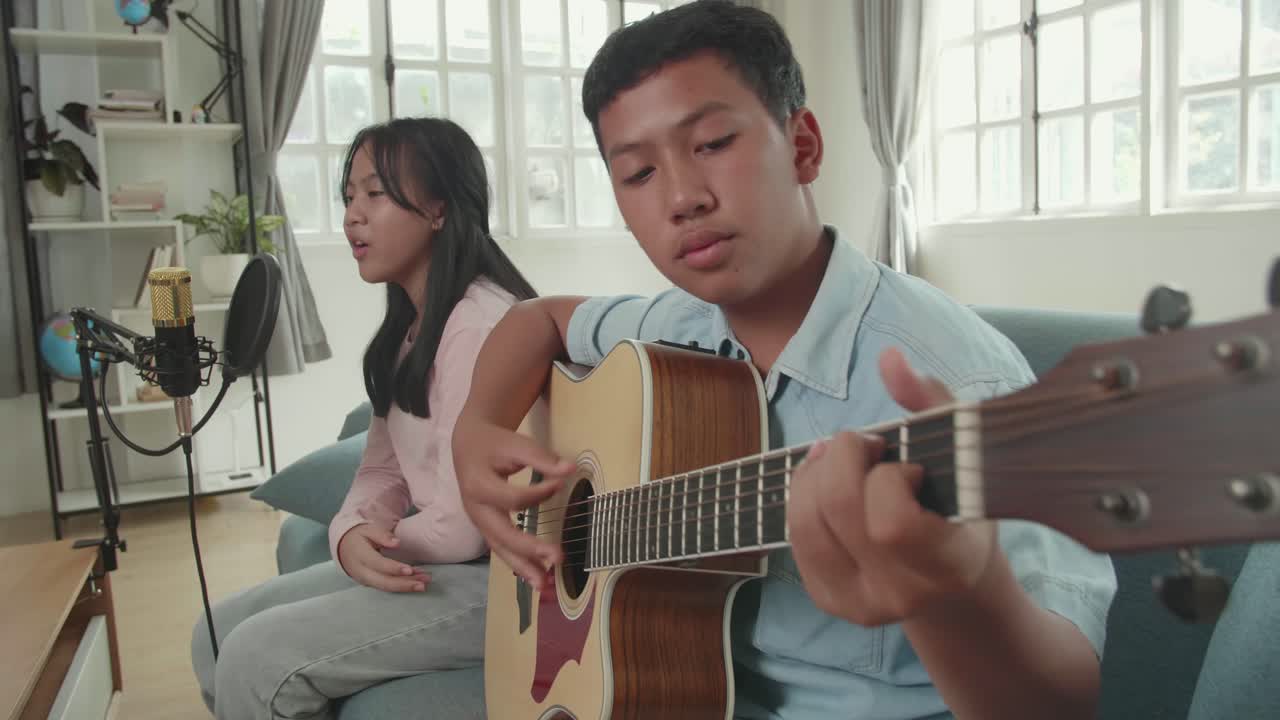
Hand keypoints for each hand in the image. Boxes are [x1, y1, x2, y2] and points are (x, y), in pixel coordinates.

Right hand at [337, 523, 429, 592]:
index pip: (378, 564)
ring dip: (406, 587)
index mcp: (360, 556)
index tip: (410, 570)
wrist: (343, 547)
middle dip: (404, 584)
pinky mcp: (371, 584)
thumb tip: (396, 543)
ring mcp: (365, 580)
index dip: (394, 568)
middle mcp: (361, 572)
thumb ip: (381, 535)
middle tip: (423, 584)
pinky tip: (416, 582)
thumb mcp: (367, 530)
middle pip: (383, 582)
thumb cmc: (358, 536)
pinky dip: (402, 586)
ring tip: (424, 584)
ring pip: (386, 587)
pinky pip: (387, 587)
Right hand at [454, 415, 576, 591]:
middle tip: (558, 557)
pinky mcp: (486, 528)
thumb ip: (541, 458)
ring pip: (500, 549)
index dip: (539, 494)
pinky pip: (501, 549)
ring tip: (545, 585)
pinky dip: (518, 564)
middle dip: (529, 549)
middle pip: (502, 534)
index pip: (513, 498)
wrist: (468, 445)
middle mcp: (475, 509)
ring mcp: (479, 521)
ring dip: (523, 567)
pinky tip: (536, 577)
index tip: (561, 483)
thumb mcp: (515, 444)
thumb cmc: (493, 444)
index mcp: (478, 485)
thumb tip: (571, 469)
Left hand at [787, 347, 999, 625]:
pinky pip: (794, 538)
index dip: (887, 478)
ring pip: (806, 523)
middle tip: (865, 447)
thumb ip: (930, 399)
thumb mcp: (962, 447)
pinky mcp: (831, 601)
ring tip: (840, 459)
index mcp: (950, 563)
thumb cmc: (960, 497)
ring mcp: (863, 604)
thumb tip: (889, 359)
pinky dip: (802, 498)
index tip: (906, 464)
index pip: (890, 523)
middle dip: (842, 459)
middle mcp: (905, 594)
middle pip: (839, 511)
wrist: (954, 575)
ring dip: (814, 474)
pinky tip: (825, 482)